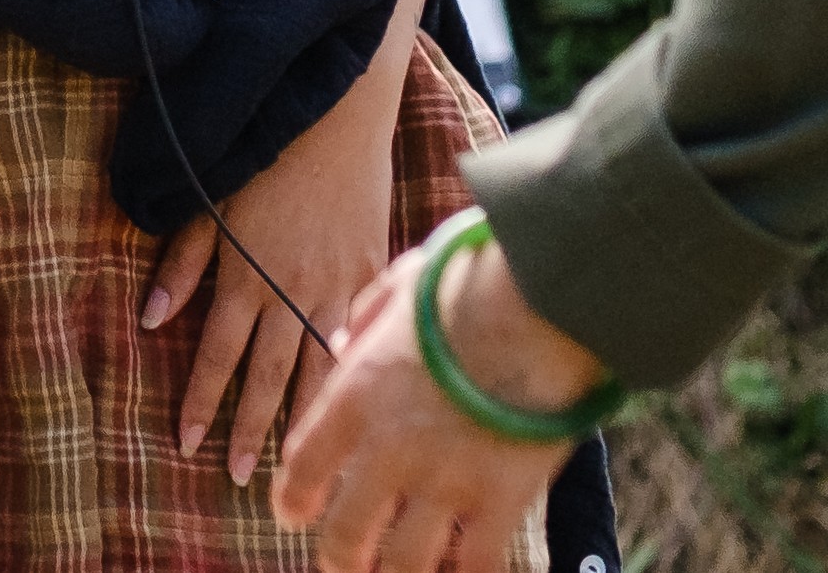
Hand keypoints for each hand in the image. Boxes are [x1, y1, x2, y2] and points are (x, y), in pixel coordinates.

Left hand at [144, 31, 401, 482]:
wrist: (336, 112)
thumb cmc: (263, 149)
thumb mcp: (209, 200)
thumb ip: (181, 261)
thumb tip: (149, 318)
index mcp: (244, 275)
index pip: (215, 356)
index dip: (199, 402)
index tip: (186, 444)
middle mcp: (290, 291)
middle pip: (266, 377)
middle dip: (246, 428)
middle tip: (234, 478)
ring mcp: (336, 287)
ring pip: (316, 370)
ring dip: (300, 420)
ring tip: (290, 466)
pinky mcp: (370, 274)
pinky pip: (359, 336)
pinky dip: (351, 374)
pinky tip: (351, 409)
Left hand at [274, 219, 592, 571]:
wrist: (535, 303)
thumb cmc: (469, 282)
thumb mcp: (400, 286)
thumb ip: (365, 318)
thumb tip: (344, 341)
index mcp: (357, 396)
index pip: (305, 463)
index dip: (293, 498)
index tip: (291, 515)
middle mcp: (390, 449)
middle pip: (347, 532)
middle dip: (340, 556)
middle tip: (342, 564)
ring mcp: (446, 481)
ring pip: (405, 561)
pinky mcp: (502, 500)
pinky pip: (479, 562)